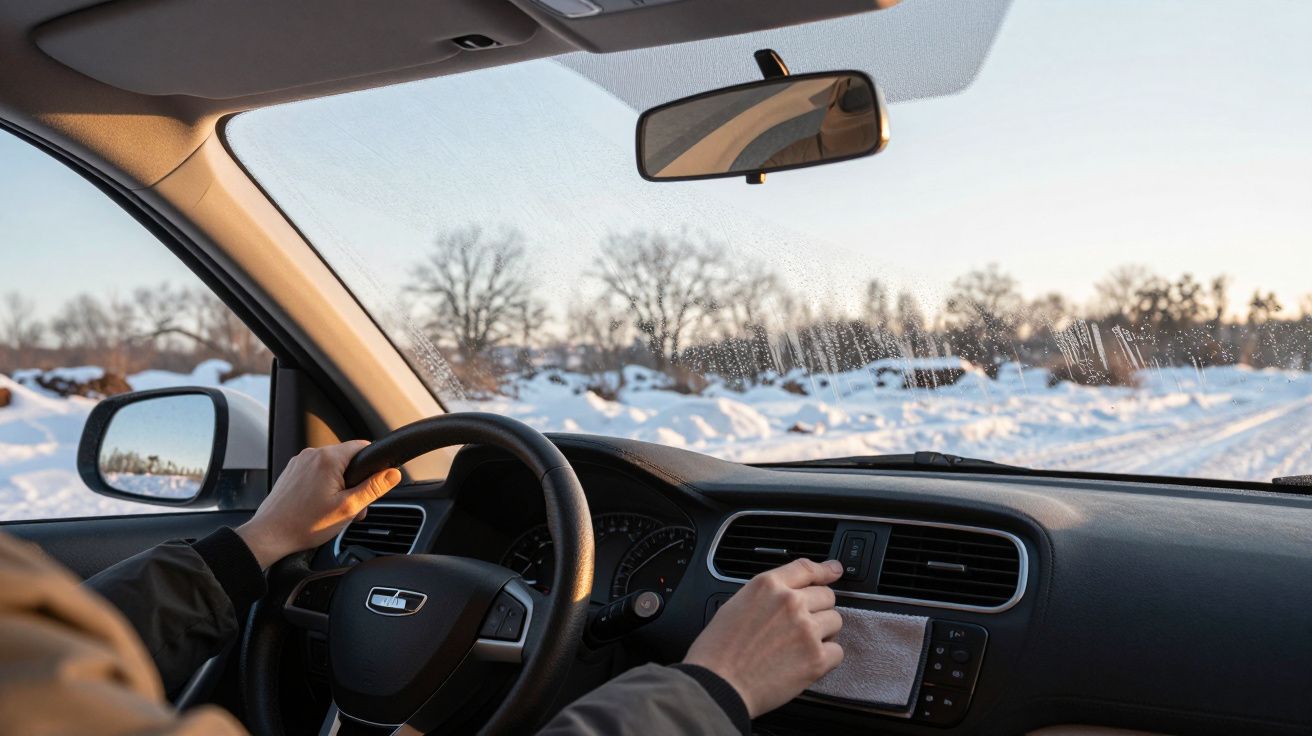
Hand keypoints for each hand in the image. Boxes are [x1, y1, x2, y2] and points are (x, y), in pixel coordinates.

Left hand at [236, 441, 401, 568]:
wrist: (269, 535)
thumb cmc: (304, 524)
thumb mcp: (348, 508)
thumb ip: (373, 488)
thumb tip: (393, 473)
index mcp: (328, 459)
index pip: (363, 447)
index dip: (372, 466)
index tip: (371, 485)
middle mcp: (312, 455)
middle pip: (347, 459)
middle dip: (355, 481)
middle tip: (351, 507)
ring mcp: (299, 463)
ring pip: (332, 467)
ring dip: (339, 486)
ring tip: (333, 510)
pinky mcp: (291, 472)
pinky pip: (316, 473)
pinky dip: (323, 487)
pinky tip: (319, 508)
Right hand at [683, 558, 844, 717]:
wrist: (718, 685)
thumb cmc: (718, 650)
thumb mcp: (736, 604)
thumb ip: (768, 594)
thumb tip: (790, 593)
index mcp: (768, 586)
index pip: (806, 568)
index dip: (825, 569)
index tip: (834, 570)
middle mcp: (790, 603)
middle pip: (827, 596)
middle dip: (817, 609)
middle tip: (801, 626)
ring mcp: (806, 630)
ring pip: (835, 621)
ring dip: (823, 633)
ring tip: (799, 646)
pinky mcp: (816, 658)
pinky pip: (838, 651)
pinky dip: (826, 658)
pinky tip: (806, 662)